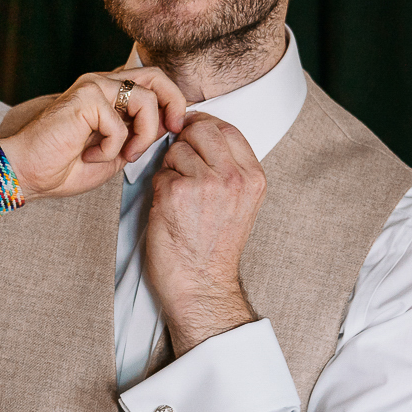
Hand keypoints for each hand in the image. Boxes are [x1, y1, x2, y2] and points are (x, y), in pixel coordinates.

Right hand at [0, 68, 188, 211]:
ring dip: (143, 136)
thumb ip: (140, 134)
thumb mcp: (117, 151)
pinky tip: (90, 156)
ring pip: (146, 100)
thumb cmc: (64, 165)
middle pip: (157, 76)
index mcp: (110, 92)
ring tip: (123, 155)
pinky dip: (112, 149)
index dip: (174, 102)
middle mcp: (102, 83)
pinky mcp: (85, 98)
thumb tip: (169, 124)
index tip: (175, 129)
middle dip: (174, 104)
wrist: (28, 172)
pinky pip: (120, 125)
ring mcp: (93, 87)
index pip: (154, 82)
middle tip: (172, 130)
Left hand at [144, 113, 264, 351]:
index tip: (193, 136)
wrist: (201, 285)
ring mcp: (204, 184)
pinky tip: (168, 208)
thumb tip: (201, 134)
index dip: (205, 127)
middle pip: (201, 130)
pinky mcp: (176, 193)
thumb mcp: (241, 204)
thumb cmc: (215, 248)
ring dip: (170, 168)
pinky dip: (159, 186)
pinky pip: (160, 172)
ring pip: (177, 150)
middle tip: (181, 167)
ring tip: (179, 197)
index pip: (227, 128)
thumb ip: (230, 168)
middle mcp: (233, 178)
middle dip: (185, 142)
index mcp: (253, 178)